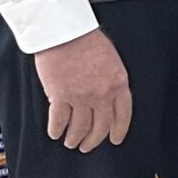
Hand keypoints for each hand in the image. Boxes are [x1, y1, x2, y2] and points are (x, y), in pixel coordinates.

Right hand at [35, 29, 132, 152]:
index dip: (118, 130)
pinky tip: (55, 134)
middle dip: (94, 140)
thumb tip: (106, 96)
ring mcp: (81, 97)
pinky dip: (57, 130)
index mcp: (119, 84)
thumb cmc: (86, 39)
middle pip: (101, 126)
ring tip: (71, 142)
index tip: (114, 140)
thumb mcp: (112, 60)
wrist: (65, 31)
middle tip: (87, 146)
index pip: (123, 115)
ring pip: (80, 127)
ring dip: (74, 138)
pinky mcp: (60, 96)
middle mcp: (102, 95)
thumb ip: (111, 80)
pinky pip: (59, 120)